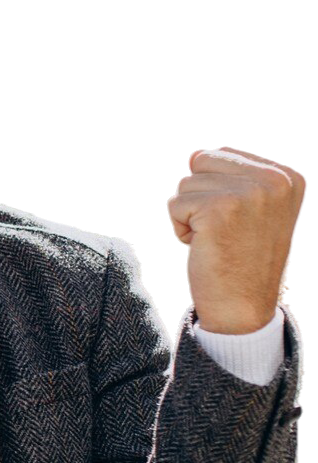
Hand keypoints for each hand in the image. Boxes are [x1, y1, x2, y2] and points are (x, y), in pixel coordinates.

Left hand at [167, 147, 304, 333]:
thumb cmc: (241, 260)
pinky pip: (174, 205)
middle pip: (201, 163)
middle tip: (223, 232)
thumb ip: (232, 177)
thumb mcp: (251, 211)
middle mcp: (274, 180)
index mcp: (287, 177)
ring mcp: (248, 192)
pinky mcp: (219, 209)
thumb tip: (195, 154)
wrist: (243, 308)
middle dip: (199, 199)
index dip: (215, 190)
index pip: (222, 155)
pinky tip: (203, 248)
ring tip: (215, 241)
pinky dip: (180, 229)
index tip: (238, 223)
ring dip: (189, 216)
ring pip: (185, 185)